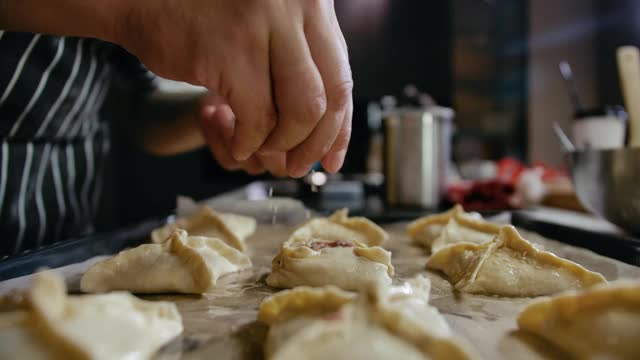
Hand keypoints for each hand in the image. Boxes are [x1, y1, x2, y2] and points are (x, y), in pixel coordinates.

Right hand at [119, 0, 352, 177]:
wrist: (142, 0)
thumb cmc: (207, 22)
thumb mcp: (270, 33)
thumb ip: (300, 70)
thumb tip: (325, 140)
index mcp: (312, 2)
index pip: (341, 78)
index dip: (339, 128)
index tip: (331, 158)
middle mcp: (297, 6)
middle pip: (328, 98)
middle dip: (314, 144)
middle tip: (296, 166)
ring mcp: (266, 24)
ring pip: (300, 112)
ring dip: (280, 144)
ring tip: (257, 147)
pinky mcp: (233, 49)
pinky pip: (257, 119)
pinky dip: (247, 142)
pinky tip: (236, 141)